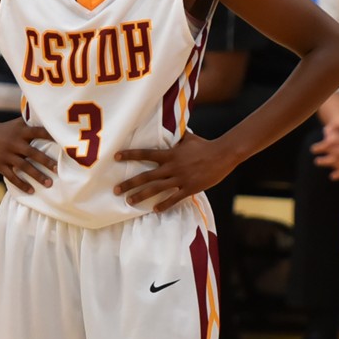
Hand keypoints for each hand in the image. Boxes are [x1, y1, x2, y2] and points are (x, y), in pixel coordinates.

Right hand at [0, 116, 55, 193]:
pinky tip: (31, 190)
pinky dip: (22, 184)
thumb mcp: (17, 124)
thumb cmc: (6, 130)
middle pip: (32, 152)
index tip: (62, 143)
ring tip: (49, 183)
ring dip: (37, 176)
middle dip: (45, 161)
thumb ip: (32, 123)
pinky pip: (12, 176)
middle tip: (58, 170)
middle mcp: (14, 142)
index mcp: (21, 131)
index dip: (49, 136)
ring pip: (23, 166)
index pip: (38, 132)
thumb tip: (51, 118)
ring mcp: (6, 154)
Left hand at [114, 132, 235, 210]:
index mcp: (170, 154)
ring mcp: (180, 178)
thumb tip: (171, 128)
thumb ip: (176, 137)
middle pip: (146, 176)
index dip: (130, 155)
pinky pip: (174, 198)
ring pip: (156, 189)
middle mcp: (172, 167)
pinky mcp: (190, 188)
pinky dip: (164, 204)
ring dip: (141, 196)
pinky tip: (154, 210)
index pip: (145, 154)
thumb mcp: (188, 138)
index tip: (116, 157)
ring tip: (129, 201)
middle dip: (129, 183)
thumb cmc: (205, 145)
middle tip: (116, 190)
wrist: (222, 154)